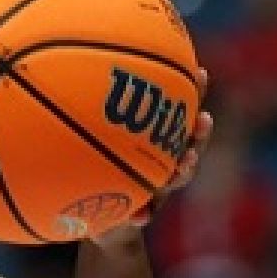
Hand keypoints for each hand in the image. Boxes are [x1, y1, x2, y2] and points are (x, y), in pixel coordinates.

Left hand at [110, 68, 212, 233]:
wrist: (98, 220)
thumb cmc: (94, 171)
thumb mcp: (94, 141)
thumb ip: (94, 113)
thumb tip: (73, 57)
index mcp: (155, 144)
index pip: (178, 114)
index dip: (191, 92)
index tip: (199, 72)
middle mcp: (162, 164)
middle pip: (188, 143)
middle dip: (198, 132)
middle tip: (203, 118)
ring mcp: (156, 189)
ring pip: (175, 179)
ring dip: (182, 171)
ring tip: (187, 161)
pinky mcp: (140, 214)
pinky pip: (144, 215)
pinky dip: (143, 215)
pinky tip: (140, 216)